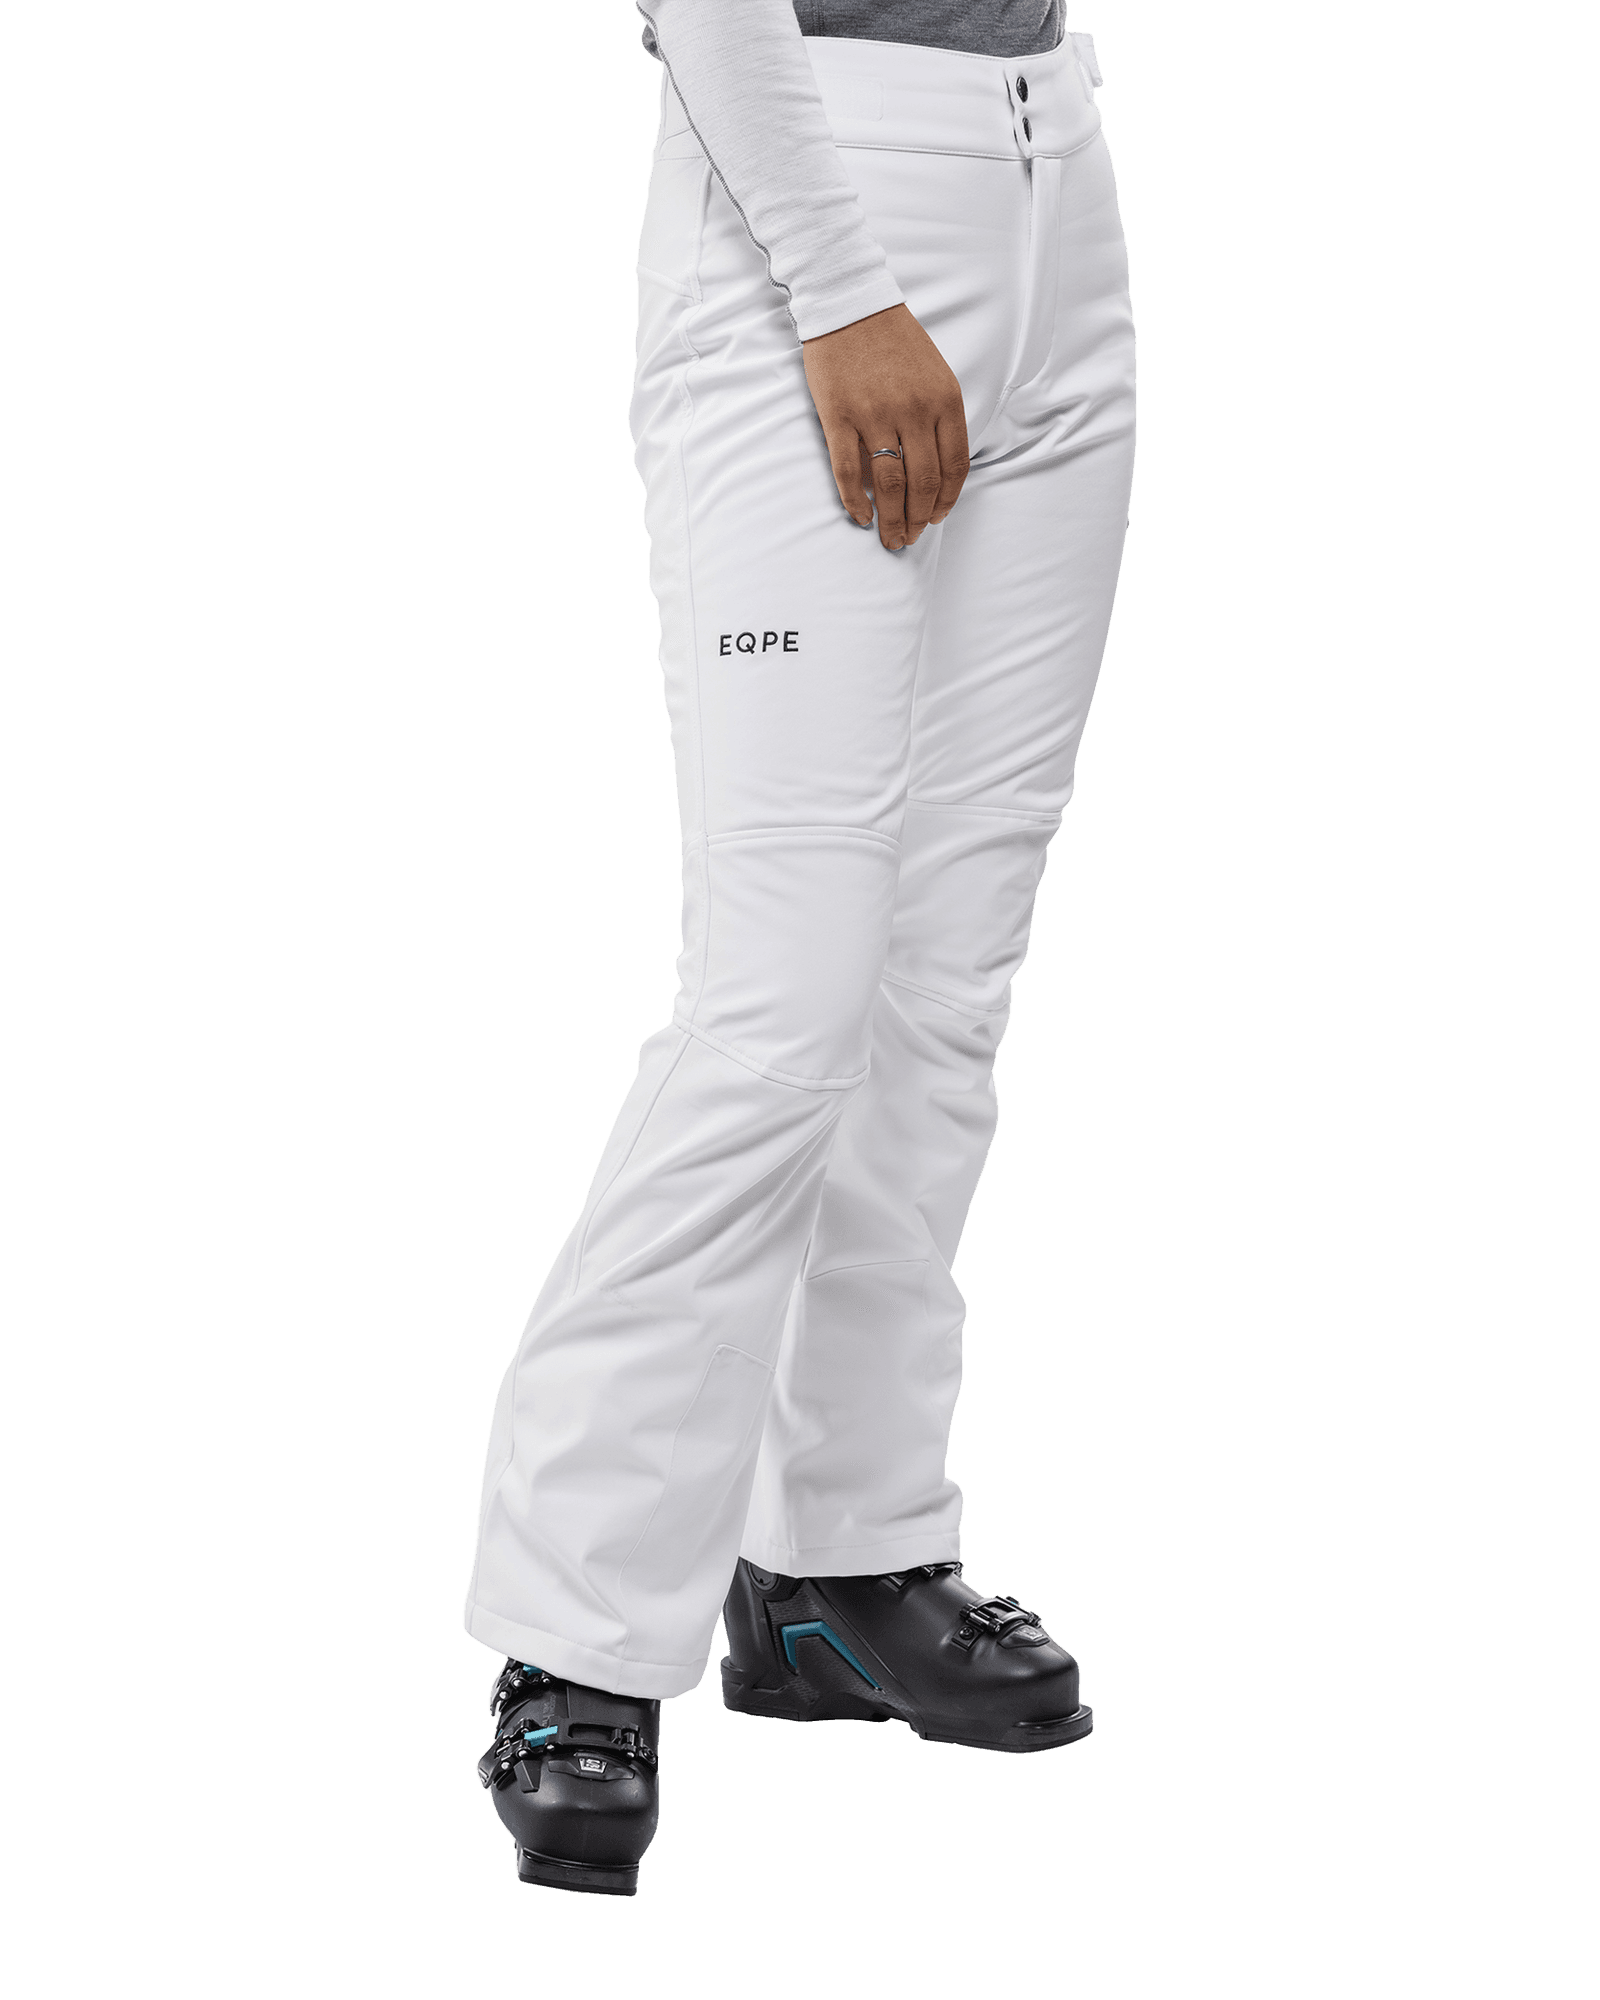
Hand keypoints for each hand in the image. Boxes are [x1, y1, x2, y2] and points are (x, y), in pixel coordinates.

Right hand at [802, 303, 970, 550]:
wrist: (850, 304)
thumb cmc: (894, 341)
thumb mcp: (934, 374)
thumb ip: (938, 420)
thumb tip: (932, 473)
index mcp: (944, 400)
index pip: (954, 467)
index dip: (946, 501)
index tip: (936, 518)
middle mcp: (913, 410)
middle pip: (923, 483)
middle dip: (919, 519)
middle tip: (910, 538)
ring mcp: (875, 415)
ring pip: (889, 484)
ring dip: (892, 519)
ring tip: (890, 538)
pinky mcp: (839, 416)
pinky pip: (848, 472)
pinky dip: (855, 501)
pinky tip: (860, 517)